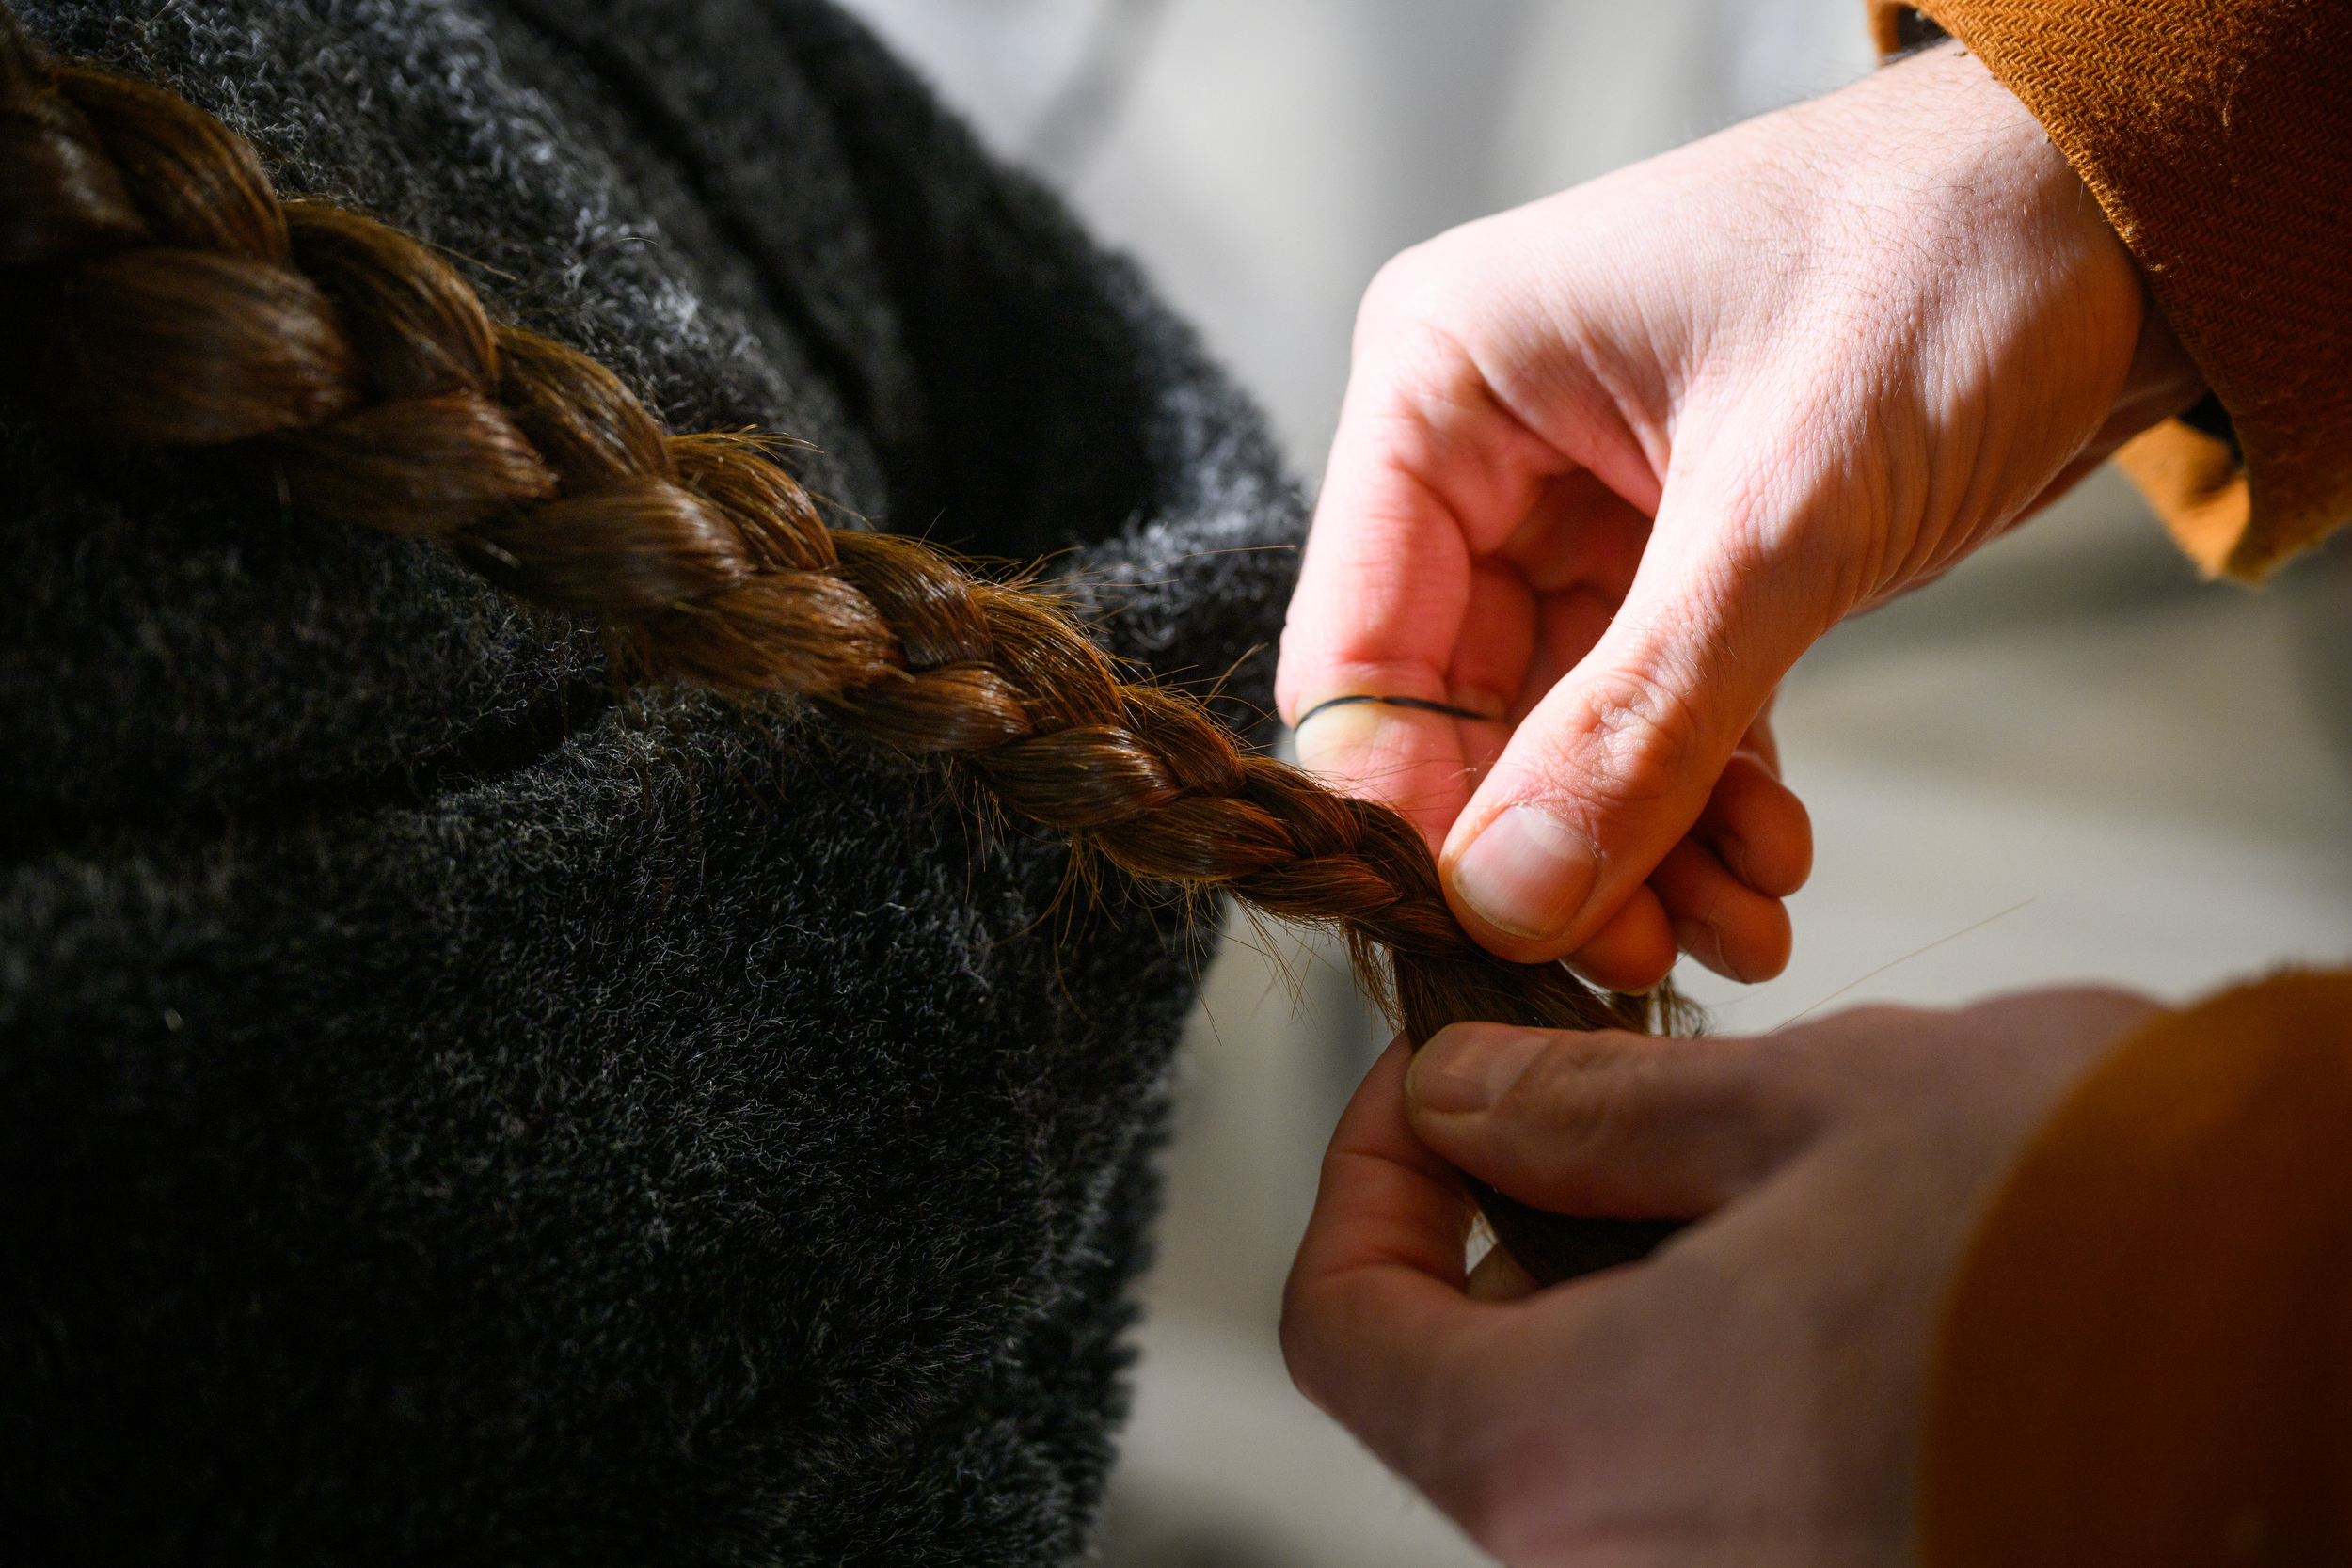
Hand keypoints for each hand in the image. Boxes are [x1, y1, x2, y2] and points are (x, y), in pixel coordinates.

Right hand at [1275, 42, 2203, 989]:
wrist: (2122, 208)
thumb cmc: (1946, 262)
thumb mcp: (1781, 516)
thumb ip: (1638, 722)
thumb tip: (1508, 902)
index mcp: (1443, 384)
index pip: (1360, 647)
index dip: (1415, 807)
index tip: (1490, 935)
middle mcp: (1486, 448)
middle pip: (1458, 708)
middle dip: (1553, 845)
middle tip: (1634, 958)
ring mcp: (1577, 509)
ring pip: (1560, 732)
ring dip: (1641, 846)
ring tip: (1734, 926)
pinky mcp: (1673, 558)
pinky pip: (1652, 714)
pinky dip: (1702, 800)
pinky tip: (1765, 864)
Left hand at [1281, 988, 2160, 1566]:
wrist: (2339, 1378)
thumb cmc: (2090, 1231)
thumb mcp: (1806, 1107)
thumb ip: (1586, 1112)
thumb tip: (1457, 1095)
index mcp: (1570, 1454)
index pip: (1346, 1328)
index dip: (1370, 1177)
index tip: (1445, 1081)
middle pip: (1473, 1389)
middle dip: (1524, 1223)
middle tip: (1630, 1101)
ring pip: (1604, 1437)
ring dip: (1641, 1295)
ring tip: (1784, 1187)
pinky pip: (1718, 1491)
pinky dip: (1734, 1379)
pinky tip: (1852, 1285)